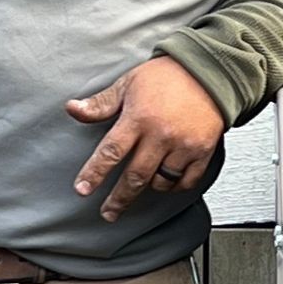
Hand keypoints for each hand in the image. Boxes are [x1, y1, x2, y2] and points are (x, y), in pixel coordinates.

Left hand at [65, 59, 225, 221]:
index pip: (111, 152)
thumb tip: (72, 109)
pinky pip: (187, 181)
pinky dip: (175, 186)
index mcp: (139, 118)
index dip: (95, 173)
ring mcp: (184, 145)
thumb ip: (101, 103)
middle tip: (109, 213)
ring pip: (161, 182)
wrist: (210, 70)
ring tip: (143, 184)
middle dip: (119, 199)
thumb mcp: (128, 84)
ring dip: (149, 187)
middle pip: (135, 176)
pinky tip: (167, 181)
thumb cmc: (167, 76)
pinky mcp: (203, 151)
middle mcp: (161, 135)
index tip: (82, 190)